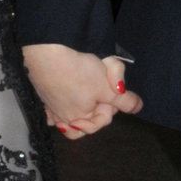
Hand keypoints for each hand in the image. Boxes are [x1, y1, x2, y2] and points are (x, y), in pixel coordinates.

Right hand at [21, 44, 142, 138]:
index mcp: (81, 118)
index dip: (112, 106)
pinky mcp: (42, 96)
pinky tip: (64, 103)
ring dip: (77, 116)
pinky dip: (57, 113)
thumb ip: (124, 100)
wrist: (45, 54)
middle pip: (83, 126)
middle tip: (102, 93)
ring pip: (66, 123)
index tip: (113, 90)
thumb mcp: (108, 86)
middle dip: (95, 113)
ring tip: (85, 104)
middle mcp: (64, 118)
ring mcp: (50, 108)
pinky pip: (51, 113)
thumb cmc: (77, 71)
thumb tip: (138, 107)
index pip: (103, 120)